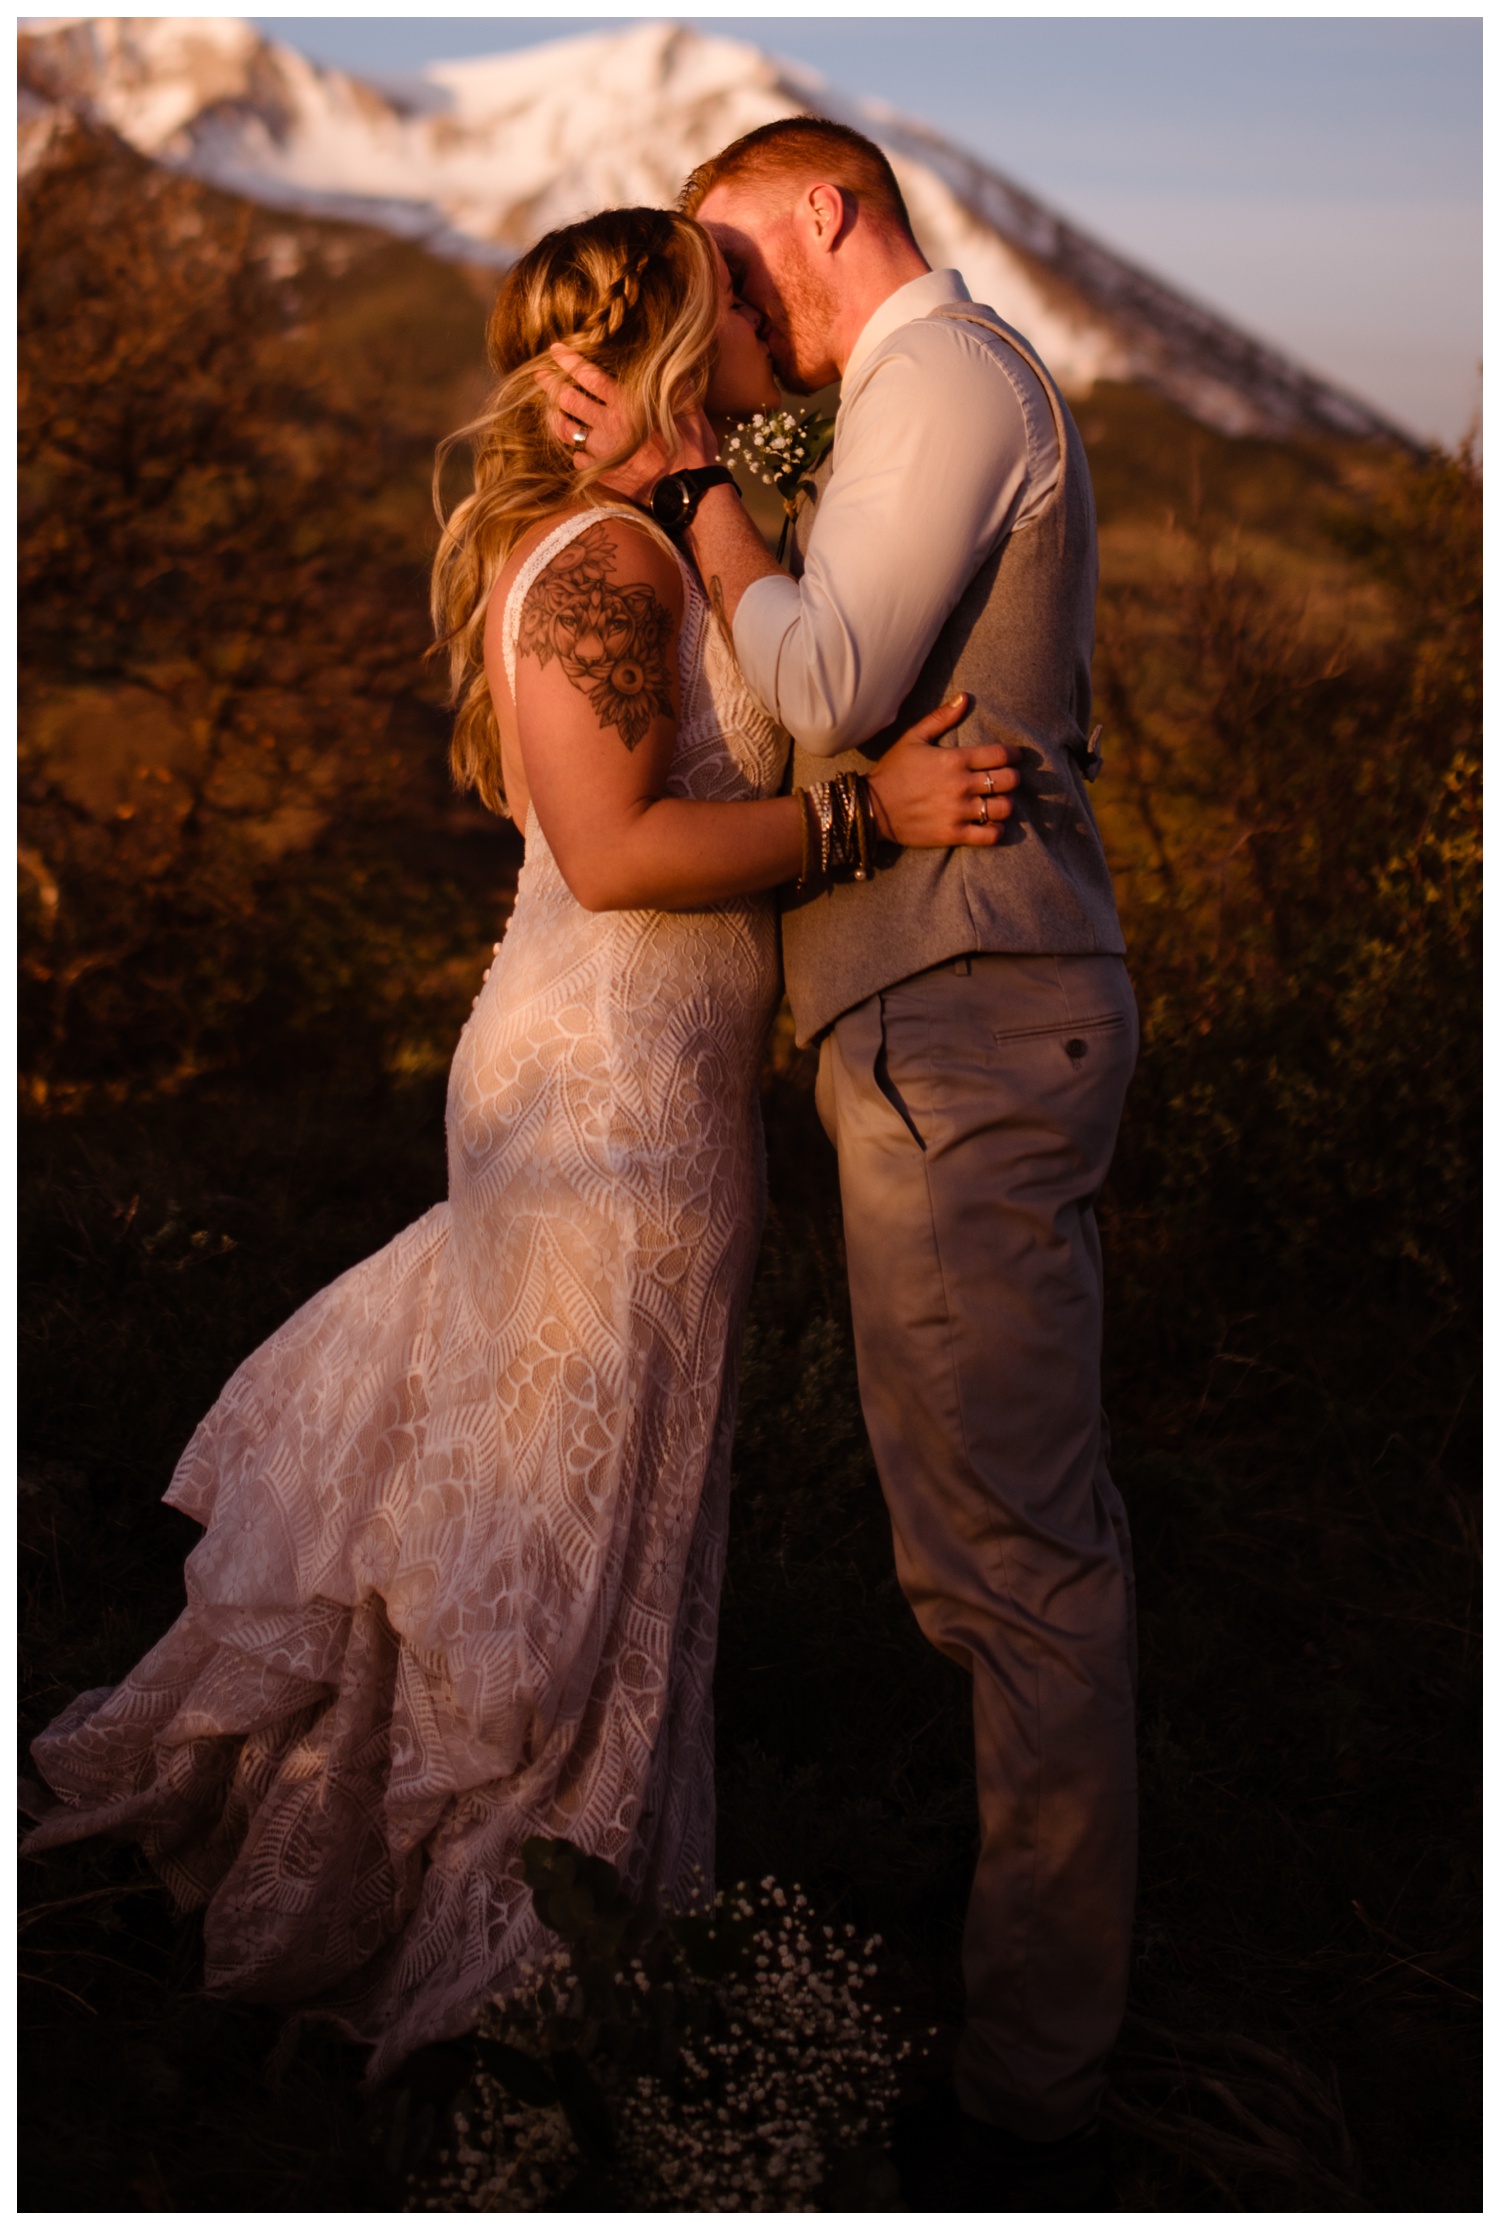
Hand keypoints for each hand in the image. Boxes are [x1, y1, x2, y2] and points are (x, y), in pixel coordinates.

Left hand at [537, 345, 717, 501]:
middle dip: (550, 384)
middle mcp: (607, 426)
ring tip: (550, 409)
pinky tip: (577, 446)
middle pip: (568, 400)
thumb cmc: (691, 448)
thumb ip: (675, 384)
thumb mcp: (688, 408)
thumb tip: (674, 362)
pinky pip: (578, 459)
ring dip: (555, 417)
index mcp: (626, 405)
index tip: (555, 350)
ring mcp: (601, 451)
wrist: (685, 491)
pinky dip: (575, 450)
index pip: (587, 376)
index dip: (569, 361)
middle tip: (539, 375)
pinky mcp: (602, 474)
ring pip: (566, 431)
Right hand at [865, 695, 1017, 848]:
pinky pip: (989, 835)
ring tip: (998, 803)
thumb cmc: (893, 771)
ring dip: (1006, 805)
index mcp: (955, 759)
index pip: (1001, 755)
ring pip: (1004, 808)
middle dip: (1012, 779)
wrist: (871, 808)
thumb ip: (941, 718)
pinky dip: (997, 831)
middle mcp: (961, 784)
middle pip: (1009, 781)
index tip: (1014, 758)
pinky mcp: (953, 834)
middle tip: (1006, 781)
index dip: (1014, 755)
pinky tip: (991, 825)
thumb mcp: (913, 738)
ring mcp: (958, 811)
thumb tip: (965, 698)